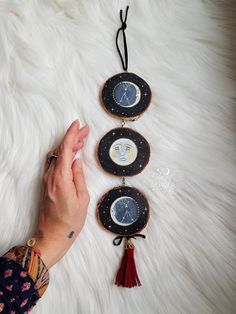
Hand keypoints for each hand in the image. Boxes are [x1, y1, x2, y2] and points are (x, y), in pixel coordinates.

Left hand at [34, 120, 89, 268]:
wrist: (53, 234)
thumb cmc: (69, 220)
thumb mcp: (82, 198)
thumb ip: (79, 176)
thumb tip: (77, 161)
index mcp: (60, 178)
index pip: (64, 149)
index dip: (71, 134)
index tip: (77, 125)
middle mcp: (51, 176)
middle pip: (60, 150)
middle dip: (73, 138)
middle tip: (85, 131)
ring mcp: (47, 179)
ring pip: (57, 156)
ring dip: (68, 146)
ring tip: (81, 141)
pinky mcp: (47, 184)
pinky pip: (55, 163)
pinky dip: (63, 155)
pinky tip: (72, 155)